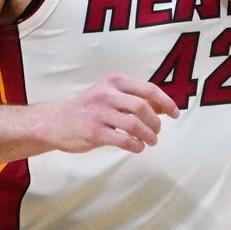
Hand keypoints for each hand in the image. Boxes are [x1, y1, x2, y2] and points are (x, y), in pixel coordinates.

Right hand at [44, 73, 179, 154]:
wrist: (55, 122)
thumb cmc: (88, 109)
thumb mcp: (110, 96)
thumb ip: (135, 99)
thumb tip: (163, 107)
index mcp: (114, 81)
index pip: (148, 89)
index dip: (166, 102)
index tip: (175, 113)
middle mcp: (106, 94)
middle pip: (143, 107)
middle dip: (155, 122)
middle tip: (157, 131)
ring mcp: (99, 113)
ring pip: (134, 124)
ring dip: (148, 135)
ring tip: (151, 141)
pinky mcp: (94, 132)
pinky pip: (123, 140)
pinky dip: (136, 145)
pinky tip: (137, 147)